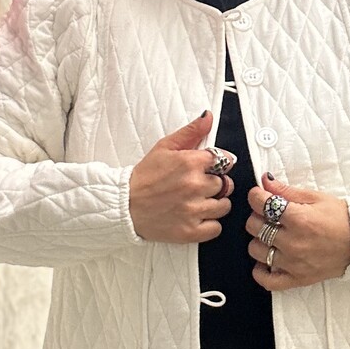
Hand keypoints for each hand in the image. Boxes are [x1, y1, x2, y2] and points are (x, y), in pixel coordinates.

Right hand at [129, 112, 234, 242]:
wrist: (124, 205)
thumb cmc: (144, 177)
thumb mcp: (165, 147)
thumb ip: (190, 132)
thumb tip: (208, 117)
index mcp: (190, 163)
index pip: (225, 160)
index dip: (219, 164)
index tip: (211, 168)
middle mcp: (195, 186)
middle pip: (226, 184)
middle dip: (215, 184)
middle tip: (199, 186)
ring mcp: (193, 210)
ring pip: (224, 206)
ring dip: (215, 204)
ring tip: (198, 202)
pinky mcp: (190, 231)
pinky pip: (216, 228)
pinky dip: (210, 224)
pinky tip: (197, 217)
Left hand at [246, 174, 349, 290]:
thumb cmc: (341, 218)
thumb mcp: (315, 197)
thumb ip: (286, 191)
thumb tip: (265, 181)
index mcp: (299, 218)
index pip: (261, 203)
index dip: (256, 196)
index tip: (259, 196)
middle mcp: (293, 242)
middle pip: (254, 226)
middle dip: (258, 216)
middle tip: (269, 215)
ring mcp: (293, 263)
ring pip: (256, 250)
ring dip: (259, 240)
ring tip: (271, 236)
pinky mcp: (297, 279)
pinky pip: (267, 280)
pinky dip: (261, 271)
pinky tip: (267, 260)